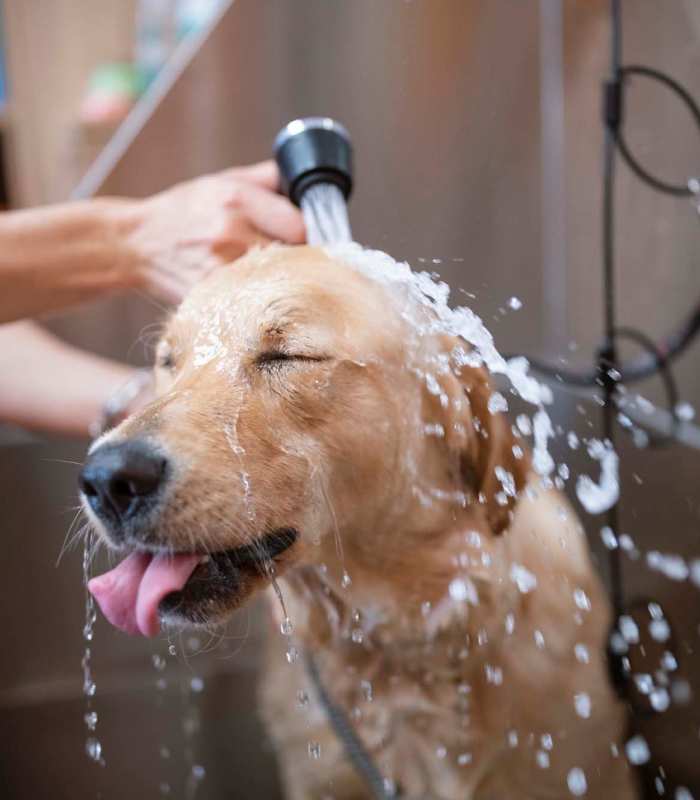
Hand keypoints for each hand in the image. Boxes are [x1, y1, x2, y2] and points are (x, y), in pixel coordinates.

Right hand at [127, 161, 304, 303]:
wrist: (137, 243)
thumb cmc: (185, 211)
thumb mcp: (223, 180)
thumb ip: (267, 179)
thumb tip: (304, 180)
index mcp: (237, 199)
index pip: (300, 226)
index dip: (308, 236)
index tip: (305, 241)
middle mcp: (231, 233)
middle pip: (293, 258)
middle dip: (298, 262)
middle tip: (293, 263)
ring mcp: (220, 268)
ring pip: (275, 284)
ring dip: (280, 284)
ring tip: (271, 278)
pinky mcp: (212, 296)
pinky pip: (252, 302)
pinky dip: (257, 301)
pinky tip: (252, 294)